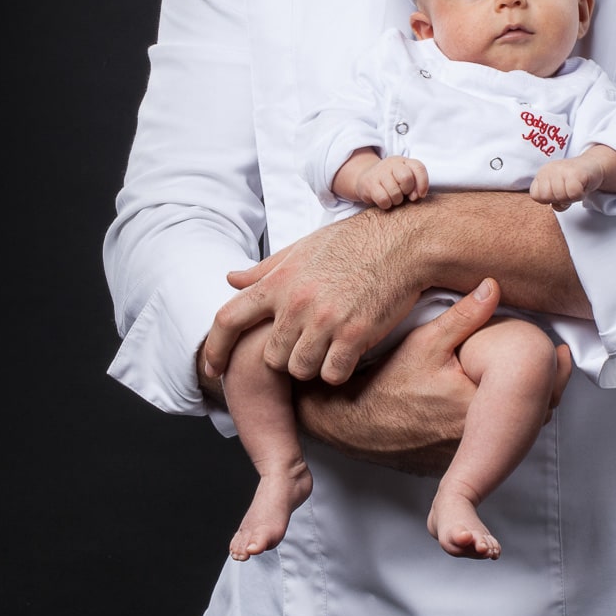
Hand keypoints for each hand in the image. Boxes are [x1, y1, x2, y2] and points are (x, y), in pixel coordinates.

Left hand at [202, 210, 427, 385]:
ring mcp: (325, 320)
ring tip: (330, 344)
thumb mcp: (303, 248)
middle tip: (308, 341)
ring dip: (313, 364)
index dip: (214, 349)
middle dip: (286, 356)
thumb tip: (231, 279)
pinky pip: (332, 374)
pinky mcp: (354, 335)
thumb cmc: (354, 243)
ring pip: (300, 369)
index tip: (212, 368)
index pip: (228, 319)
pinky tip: (348, 352)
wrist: (402, 242)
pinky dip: (338, 369)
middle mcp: (296, 302)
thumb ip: (265, 270)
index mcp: (279, 280)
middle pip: (271, 357)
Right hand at [293, 278, 573, 476]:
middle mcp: (473, 439)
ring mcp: (463, 455)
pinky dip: (496, 429)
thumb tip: (494, 285)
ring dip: (521, 412)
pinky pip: (487, 447)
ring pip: (510, 436)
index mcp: (475, 407)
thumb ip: (465, 316)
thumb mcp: (425, 341)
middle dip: (544, 392)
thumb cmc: (384, 380)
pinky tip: (492, 407)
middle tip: (554, 364)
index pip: (536, 396)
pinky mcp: (449, 464)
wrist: (347, 421)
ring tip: (528, 383)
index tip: (561, 353)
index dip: (554, 374)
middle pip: (530, 418)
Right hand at [355, 154, 429, 209]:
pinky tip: (384, 201)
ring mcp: (379, 172)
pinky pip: (383, 199)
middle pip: (406, 178)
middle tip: (402, 193)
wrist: (365, 179)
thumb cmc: (391, 182)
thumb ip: (415, 185)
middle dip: (407, 191)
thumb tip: (417, 196)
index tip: (420, 195)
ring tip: (392, 197)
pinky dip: (386, 204)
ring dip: (396, 200)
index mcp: (404, 161)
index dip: (423, 184)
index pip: (419, 168)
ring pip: (395, 192)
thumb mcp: (404, 180)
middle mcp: (392, 163)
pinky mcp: (369, 183)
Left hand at [529, 156, 603, 211]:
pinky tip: (582, 187)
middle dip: (559, 199)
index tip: (559, 193)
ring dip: (571, 198)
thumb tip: (555, 205)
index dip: (548, 199)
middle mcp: (549, 169)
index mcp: (542, 174)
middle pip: (546, 197)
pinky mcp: (575, 172)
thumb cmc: (574, 180)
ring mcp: (561, 169)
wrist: (593, 166)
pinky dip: (580, 195)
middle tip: (569, 191)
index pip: (535, 195)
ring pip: (560, 196)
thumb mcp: (558, 190)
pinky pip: (573, 194)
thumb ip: (551, 200)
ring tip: (576, 188)